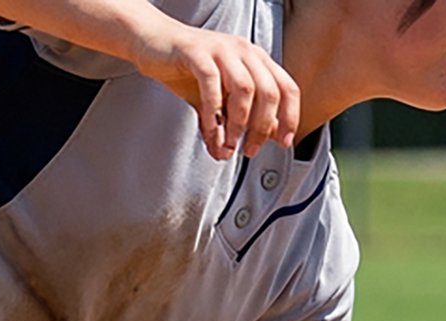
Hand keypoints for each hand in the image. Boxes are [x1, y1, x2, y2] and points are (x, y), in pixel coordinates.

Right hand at [131, 18, 299, 160]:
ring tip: (227, 146)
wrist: (155, 45)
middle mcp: (244, 51)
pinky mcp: (197, 53)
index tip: (283, 143)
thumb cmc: (189, 72)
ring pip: (244, 89)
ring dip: (238, 124)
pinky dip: (212, 113)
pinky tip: (208, 131)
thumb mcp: (221, 99)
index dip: (290, 117)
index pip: (286, 87)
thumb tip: (255, 144)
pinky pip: (211, 85)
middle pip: (269, 91)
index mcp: (255, 60)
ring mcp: (222, 49)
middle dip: (261, 128)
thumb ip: (240, 118)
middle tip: (249, 150)